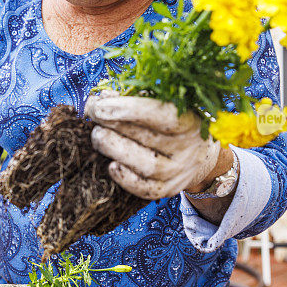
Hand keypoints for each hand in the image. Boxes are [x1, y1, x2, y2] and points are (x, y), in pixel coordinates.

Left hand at [84, 92, 219, 199]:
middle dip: (113, 124)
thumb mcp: (159, 102)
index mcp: (190, 119)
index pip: (162, 115)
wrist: (194, 150)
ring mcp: (180, 170)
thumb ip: (132, 97)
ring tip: (98, 136)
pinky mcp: (170, 189)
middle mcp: (190, 147)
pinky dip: (127, 179)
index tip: (100, 105)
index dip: (128, 109)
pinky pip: (147, 189)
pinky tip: (112, 166)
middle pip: (149, 138)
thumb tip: (99, 98)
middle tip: (92, 114)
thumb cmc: (169, 119)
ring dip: (116, 149)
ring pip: (148, 165)